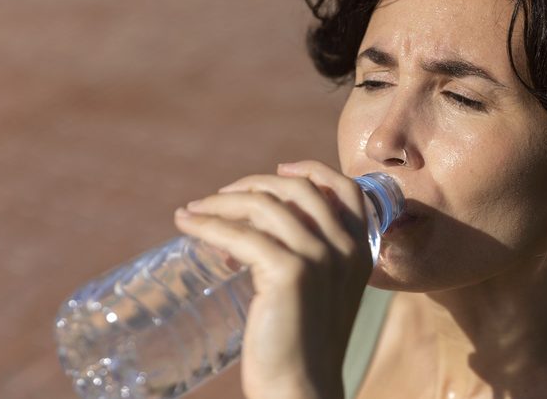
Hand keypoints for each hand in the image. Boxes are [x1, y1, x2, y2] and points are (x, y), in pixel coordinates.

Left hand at [174, 160, 372, 398]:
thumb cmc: (302, 345)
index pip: (346, 188)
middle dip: (253, 185)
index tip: (279, 170)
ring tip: (194, 212)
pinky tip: (187, 225)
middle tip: (220, 197)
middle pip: (297, 188)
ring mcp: (320, 258)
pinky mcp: (291, 273)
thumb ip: (309, 257)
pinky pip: (240, 234)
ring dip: (221, 201)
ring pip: (264, 205)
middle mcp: (345, 248)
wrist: (300, 388)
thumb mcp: (321, 291)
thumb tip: (257, 226)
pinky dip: (207, 224)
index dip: (312, 170)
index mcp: (360, 250)